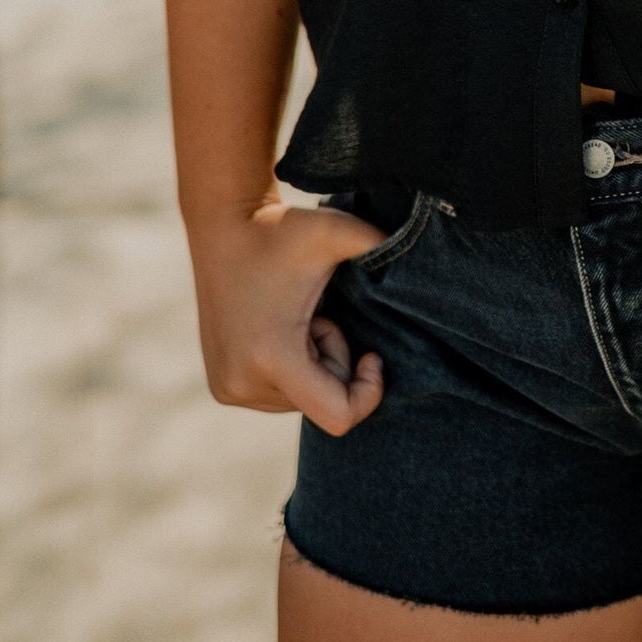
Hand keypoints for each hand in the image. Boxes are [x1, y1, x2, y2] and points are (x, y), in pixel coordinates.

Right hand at [186, 197, 388, 434]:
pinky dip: (291, 366)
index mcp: (272, 357)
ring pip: (302, 400)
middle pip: (322, 403)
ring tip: (295, 316)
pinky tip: (277, 326)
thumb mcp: (337, 232)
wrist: (222, 225)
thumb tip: (419, 254)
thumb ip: (381, 244)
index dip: (368, 392)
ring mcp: (229, 389)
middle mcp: (244, 384)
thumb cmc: (281, 229)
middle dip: (335, 361)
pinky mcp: (223, 387)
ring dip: (313, 362)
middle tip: (320, 314)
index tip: (373, 354)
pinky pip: (280, 394)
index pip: (339, 416)